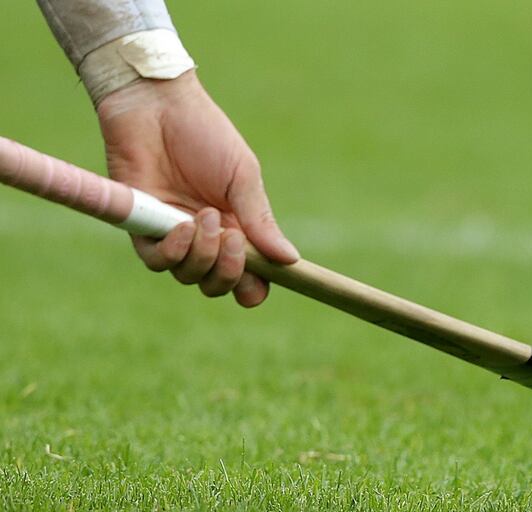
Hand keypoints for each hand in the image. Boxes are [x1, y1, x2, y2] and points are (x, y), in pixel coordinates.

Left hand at [96, 70, 298, 306]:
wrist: (156, 107)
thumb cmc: (205, 134)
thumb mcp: (243, 178)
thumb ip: (261, 221)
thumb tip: (290, 260)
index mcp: (236, 227)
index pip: (249, 274)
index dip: (256, 286)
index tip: (264, 279)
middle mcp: (206, 238)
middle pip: (218, 283)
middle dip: (230, 272)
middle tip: (233, 239)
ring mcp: (174, 235)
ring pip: (190, 276)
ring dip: (204, 255)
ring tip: (206, 217)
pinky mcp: (143, 228)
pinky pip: (158, 262)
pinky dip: (175, 251)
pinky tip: (184, 225)